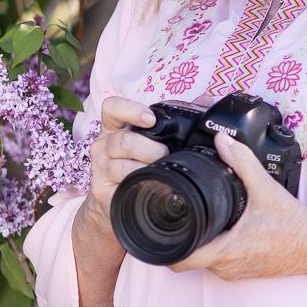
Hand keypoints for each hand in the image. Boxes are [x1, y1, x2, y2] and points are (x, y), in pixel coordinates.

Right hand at [82, 94, 168, 237]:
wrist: (116, 201)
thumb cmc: (139, 165)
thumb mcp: (147, 141)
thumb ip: (168, 127)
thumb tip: (206, 106)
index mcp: (115, 127)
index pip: (112, 108)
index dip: (130, 110)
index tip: (151, 119)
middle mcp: (104, 145)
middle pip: (124, 141)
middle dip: (152, 149)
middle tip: (165, 156)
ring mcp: (100, 169)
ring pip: (123, 166)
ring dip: (147, 170)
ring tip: (160, 173)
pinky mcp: (102, 191)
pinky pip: (123, 187)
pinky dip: (141, 187)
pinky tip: (150, 186)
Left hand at [169, 129, 306, 281]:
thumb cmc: (295, 224)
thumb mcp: (266, 189)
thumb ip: (242, 162)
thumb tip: (222, 141)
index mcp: (226, 251)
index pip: (180, 260)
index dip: (164, 246)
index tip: (158, 227)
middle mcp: (227, 268)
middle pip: (187, 258)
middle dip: (179, 239)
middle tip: (176, 215)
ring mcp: (236, 273)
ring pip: (203, 261)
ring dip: (197, 243)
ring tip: (196, 220)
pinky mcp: (245, 272)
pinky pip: (219, 263)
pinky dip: (214, 248)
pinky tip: (218, 229)